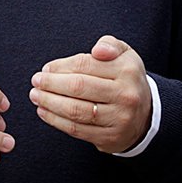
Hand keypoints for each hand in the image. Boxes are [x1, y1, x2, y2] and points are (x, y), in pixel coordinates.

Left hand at [30, 36, 151, 153]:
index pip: (85, 65)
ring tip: (36, 96)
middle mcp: (125, 95)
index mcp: (127, 70)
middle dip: (51, 84)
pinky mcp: (110, 138)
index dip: (61, 66)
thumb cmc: (126, 80)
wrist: (145, 116)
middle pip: (78, 87)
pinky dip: (56, 121)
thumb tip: (97, 50)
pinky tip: (44, 111)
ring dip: (49, 103)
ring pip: (75, 110)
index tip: (46, 68)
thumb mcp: (125, 55)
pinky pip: (76, 129)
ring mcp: (118, 119)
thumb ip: (110, 44)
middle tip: (35, 81)